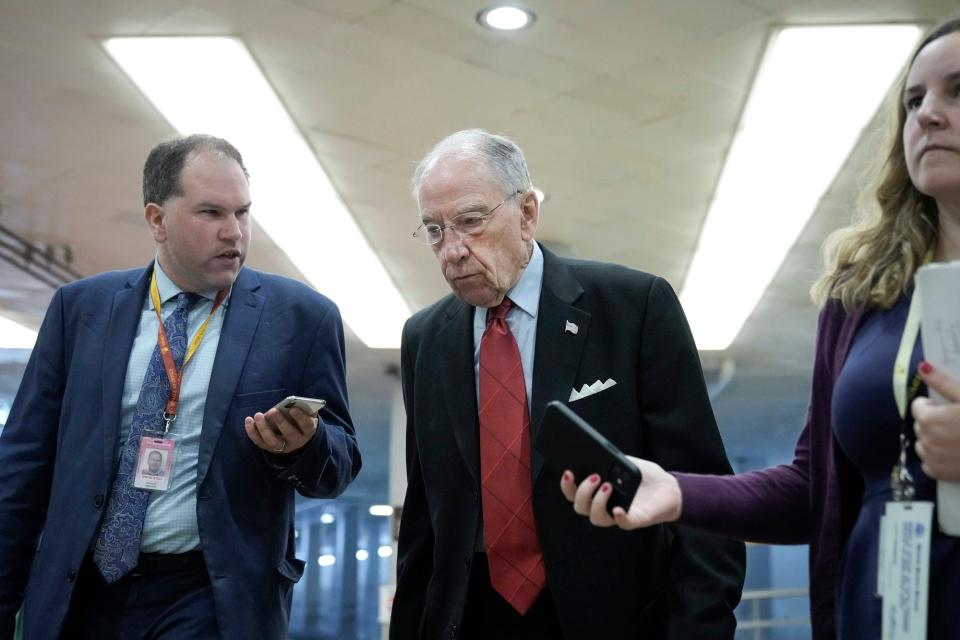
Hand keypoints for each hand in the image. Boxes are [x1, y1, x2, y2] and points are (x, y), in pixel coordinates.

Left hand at [245, 405, 317, 454]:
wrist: (297, 436)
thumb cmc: (301, 420)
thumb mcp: (307, 414)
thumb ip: (304, 408)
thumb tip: (296, 402)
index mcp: (308, 431)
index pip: (306, 425)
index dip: (300, 417)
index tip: (293, 408)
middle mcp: (296, 441)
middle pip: (289, 434)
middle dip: (280, 422)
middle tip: (272, 411)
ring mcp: (283, 447)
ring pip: (273, 441)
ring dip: (264, 428)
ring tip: (258, 415)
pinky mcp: (270, 448)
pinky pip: (260, 442)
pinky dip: (252, 432)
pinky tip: (248, 420)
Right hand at [559, 455, 681, 529]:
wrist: (670, 487)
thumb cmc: (645, 476)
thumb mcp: (627, 462)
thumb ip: (612, 459)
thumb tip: (597, 454)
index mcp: (597, 492)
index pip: (574, 493)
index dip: (567, 486)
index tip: (568, 472)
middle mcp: (604, 506)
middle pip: (580, 507)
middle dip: (582, 492)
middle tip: (595, 476)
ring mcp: (618, 515)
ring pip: (596, 518)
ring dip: (597, 502)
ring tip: (608, 485)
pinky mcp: (635, 520)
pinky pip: (623, 524)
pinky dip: (619, 518)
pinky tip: (619, 509)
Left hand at [913, 361, 959, 480]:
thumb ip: (943, 382)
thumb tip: (922, 366)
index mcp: (929, 419)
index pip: (917, 406)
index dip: (932, 405)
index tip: (947, 407)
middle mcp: (925, 440)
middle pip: (920, 425)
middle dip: (932, 421)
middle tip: (955, 422)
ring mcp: (931, 459)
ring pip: (923, 444)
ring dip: (933, 439)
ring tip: (956, 437)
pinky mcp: (939, 474)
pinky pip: (928, 463)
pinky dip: (937, 458)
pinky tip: (954, 453)